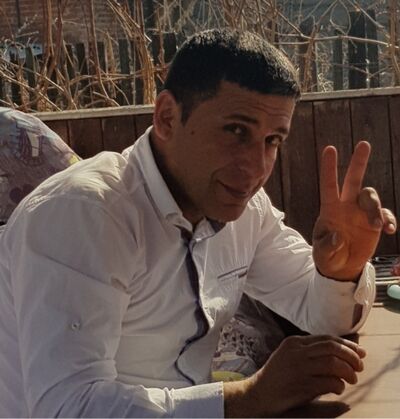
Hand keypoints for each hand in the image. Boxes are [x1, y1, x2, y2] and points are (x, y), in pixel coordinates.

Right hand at [224, 335, 364, 417]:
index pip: (327, 338)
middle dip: (351, 356)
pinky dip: (339, 385)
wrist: (259, 394)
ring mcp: (298, 367)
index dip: (347, 345)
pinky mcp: (301, 385)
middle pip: (332, 347)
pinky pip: (329, 382)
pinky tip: (338, 389)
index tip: (360, 352)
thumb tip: (342, 350)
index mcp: (294, 342)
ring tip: (352, 379)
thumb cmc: (279, 376)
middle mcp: (296, 351)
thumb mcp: (290, 356)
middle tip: (360, 366)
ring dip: (348, 371)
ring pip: (333, 363)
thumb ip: (310, 351)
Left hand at [312, 141, 396, 280]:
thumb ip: (328, 245)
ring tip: (376, 225)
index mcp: (330, 209)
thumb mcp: (323, 254)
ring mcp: (361, 213)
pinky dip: (389, 220)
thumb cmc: (327, 257)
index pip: (328, 185)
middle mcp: (346, 206)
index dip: (329, 168)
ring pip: (371, 196)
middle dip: (358, 162)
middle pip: (353, 180)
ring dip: (375, 207)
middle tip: (363, 144)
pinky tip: (389, 230)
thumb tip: (338, 236)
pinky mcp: (374, 223)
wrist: (342, 268)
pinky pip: (385, 214)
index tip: (329, 149)